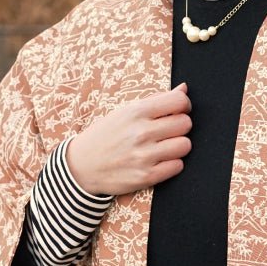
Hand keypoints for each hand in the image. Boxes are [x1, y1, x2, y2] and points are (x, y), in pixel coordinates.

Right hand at [65, 83, 191, 195]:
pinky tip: (160, 161)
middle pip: (185, 124)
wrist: (81, 166)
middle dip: (180, 126)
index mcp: (136, 112)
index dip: (183, 105)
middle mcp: (141, 132)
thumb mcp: (125, 112)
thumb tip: (184, 89)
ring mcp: (144, 155)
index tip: (178, 111)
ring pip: (185, 145)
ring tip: (164, 147)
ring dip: (178, 146)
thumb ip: (156, 100)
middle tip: (168, 131)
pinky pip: (178, 166)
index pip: (179, 101)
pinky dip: (172, 164)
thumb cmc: (105, 135)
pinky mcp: (146, 176)